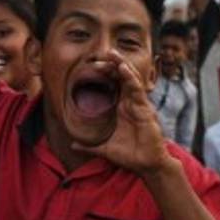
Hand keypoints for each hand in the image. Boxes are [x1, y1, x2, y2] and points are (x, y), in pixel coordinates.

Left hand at [71, 50, 170, 175]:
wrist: (147, 166)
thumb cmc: (130, 156)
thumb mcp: (104, 149)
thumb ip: (89, 146)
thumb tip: (72, 145)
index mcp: (122, 109)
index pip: (114, 86)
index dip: (105, 74)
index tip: (92, 66)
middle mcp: (131, 104)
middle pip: (122, 78)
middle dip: (112, 65)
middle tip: (100, 55)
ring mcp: (139, 105)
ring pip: (130, 79)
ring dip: (121, 65)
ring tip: (112, 54)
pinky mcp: (145, 109)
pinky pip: (137, 90)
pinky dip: (130, 78)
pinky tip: (123, 68)